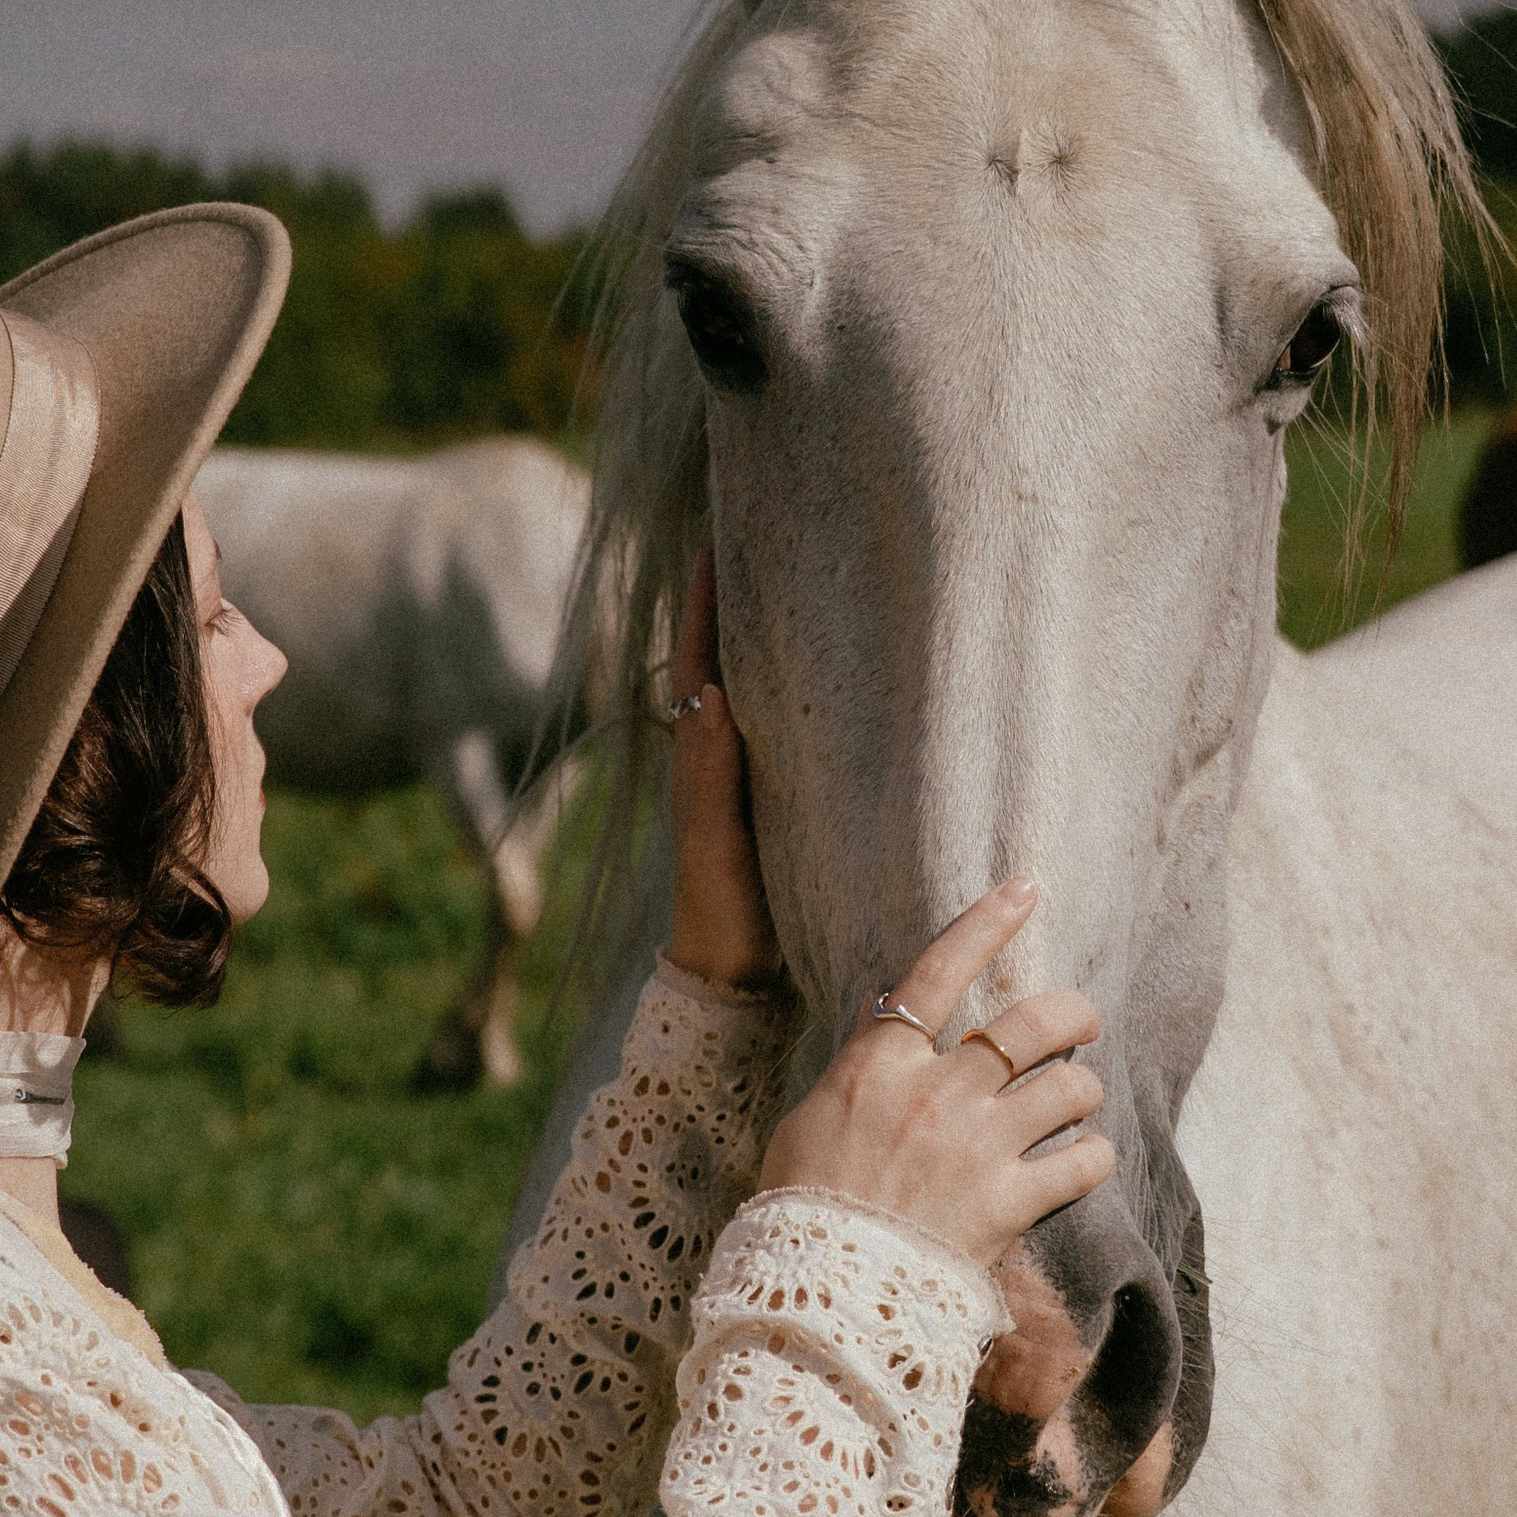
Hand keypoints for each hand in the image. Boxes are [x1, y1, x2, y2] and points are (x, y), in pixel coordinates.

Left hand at [666, 554, 786, 995]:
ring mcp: (745, 777)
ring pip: (750, 688)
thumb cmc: (720, 911)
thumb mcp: (714, 843)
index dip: (702, 606)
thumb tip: (711, 694)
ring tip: (792, 582)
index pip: (698, 663)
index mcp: (699, 756)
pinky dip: (787, 687)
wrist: (735, 978)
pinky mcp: (774, 802)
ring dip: (759, 636)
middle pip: (721, 661)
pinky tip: (818, 674)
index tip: (714, 543)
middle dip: (731, 602)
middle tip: (756, 539)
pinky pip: (778, 726)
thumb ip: (711, 775)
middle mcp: (718, 755)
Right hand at [757, 883, 1111, 1267]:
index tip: (1026, 889)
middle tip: (1083, 1023)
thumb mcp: (813, 1119)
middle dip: (1073, 1014)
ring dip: (1082, 1089)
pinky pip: (1082, 1163)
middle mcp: (937, 1094)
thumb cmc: (804, 1207)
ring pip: (1069, 1087)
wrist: (821, 1296)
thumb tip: (883, 1011)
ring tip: (1077, 1102)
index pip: (938, 971)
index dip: (987, 923)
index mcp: (879, 1066)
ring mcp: (978, 1147)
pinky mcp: (1010, 1205)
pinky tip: (1083, 1162)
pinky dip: (1092, 1158)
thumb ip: (861, 1066)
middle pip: (1031, 1023)